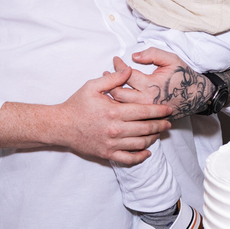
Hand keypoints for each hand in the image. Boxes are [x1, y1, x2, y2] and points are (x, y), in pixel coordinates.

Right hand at [52, 65, 173, 164]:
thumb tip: (129, 69)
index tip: (168, 109)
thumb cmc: (77, 105)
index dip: (159, 110)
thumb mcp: (92, 86)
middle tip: (168, 122)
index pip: (144, 111)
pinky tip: (147, 151)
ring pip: (140, 143)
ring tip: (159, 133)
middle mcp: (115, 129)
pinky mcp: (107, 153)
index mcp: (114, 111)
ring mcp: (112, 143)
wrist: (61, 126)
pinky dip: (140, 156)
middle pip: (146, 128)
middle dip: (160, 125)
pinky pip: (129, 158)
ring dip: (153, 138)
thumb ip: (113, 78)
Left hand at [107, 50, 214, 119]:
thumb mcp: (171, 59)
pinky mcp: (148, 118)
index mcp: (151, 85)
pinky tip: (118, 98)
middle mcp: (146, 100)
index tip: (116, 60)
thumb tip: (134, 56)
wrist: (196, 96)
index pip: (126, 75)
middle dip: (110, 82)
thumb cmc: (183, 76)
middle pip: (118, 93)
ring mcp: (146, 111)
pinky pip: (129, 114)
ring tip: (109, 85)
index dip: (118, 66)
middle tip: (106, 73)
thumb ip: (153, 54)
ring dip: (113, 95)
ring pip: (121, 106)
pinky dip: (121, 106)